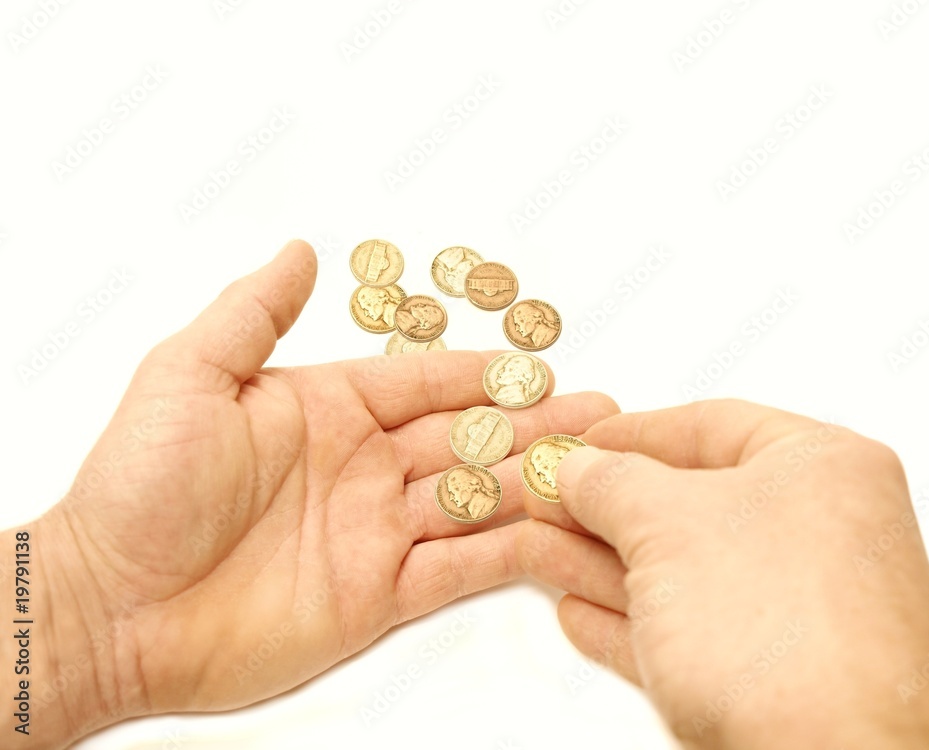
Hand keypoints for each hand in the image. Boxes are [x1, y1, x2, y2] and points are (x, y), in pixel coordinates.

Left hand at [3, 240, 617, 747]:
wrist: (113, 606)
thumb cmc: (138, 486)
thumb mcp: (189, 376)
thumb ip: (253, 313)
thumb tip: (299, 251)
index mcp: (326, 410)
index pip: (424, 383)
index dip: (484, 375)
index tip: (541, 365)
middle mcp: (360, 468)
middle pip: (465, 440)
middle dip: (533, 426)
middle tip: (600, 413)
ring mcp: (374, 533)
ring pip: (475, 500)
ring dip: (537, 483)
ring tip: (600, 467)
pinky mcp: (379, 596)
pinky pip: (460, 569)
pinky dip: (512, 552)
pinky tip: (559, 533)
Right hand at [516, 400, 928, 749]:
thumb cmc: (779, 628)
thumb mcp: (668, 524)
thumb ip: (611, 483)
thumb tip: (579, 469)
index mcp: (823, 468)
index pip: (713, 425)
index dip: (633, 430)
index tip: (581, 439)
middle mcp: (821, 534)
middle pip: (688, 505)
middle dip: (604, 506)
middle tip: (547, 498)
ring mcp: (798, 611)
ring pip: (679, 574)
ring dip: (601, 564)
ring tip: (537, 551)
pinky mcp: (774, 677)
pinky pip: (687, 633)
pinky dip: (630, 623)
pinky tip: (579, 614)